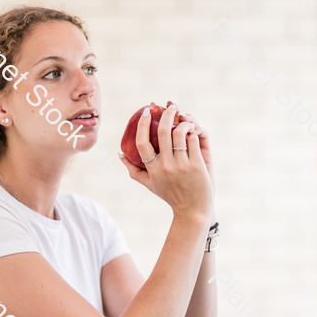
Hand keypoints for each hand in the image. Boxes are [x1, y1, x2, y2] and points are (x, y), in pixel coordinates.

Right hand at [118, 103, 213, 220]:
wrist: (192, 211)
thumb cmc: (171, 196)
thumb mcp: (150, 185)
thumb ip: (133, 171)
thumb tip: (120, 155)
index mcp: (152, 169)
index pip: (141, 143)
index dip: (143, 124)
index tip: (147, 111)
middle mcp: (165, 166)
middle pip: (162, 132)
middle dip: (167, 114)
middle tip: (170, 106)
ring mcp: (182, 166)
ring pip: (180, 133)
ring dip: (183, 121)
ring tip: (184, 118)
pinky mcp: (197, 165)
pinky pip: (193, 140)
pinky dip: (193, 132)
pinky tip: (193, 130)